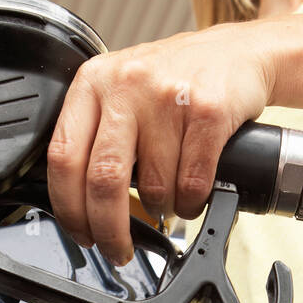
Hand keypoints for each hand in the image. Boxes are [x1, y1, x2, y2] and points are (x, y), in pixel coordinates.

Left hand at [46, 22, 275, 264]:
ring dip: (163, 210)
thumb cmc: (177, 78)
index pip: (63, 157)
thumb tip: (80, 202)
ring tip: (170, 202)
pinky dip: (191, 203)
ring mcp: (167, 96)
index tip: (81, 233)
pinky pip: (192, 181)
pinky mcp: (208, 110)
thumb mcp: (122, 90)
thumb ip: (97, 133)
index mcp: (93, 82)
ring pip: (155, 186)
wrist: (239, 52)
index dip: (68, 208)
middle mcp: (125, 84)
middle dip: (109, 229)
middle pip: (103, 179)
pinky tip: (192, 196)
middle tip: (117, 250)